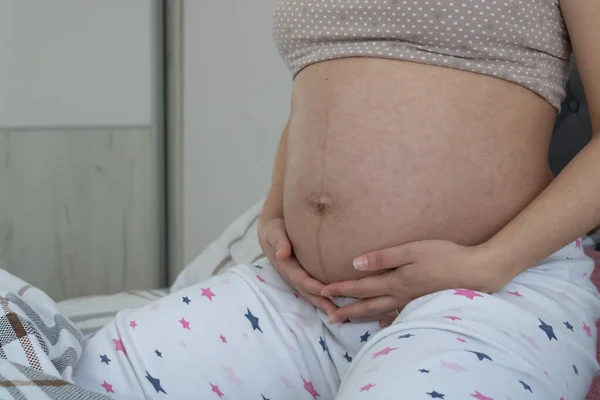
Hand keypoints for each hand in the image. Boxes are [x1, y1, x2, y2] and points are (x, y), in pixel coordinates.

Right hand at [258, 217, 336, 314]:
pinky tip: (341, 304)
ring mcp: (298, 278)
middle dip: (322, 303)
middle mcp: (293, 276)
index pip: (301, 280)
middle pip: (308, 293)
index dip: (313, 286)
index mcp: (286, 267)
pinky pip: (316, 289)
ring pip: (313, 294)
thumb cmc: (276, 230)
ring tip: (343, 316)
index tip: (328, 292)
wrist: (273, 231)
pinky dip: (326, 298)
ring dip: (326, 305)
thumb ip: (279, 241)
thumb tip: (282, 253)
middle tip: (338, 314)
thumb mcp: (274, 232)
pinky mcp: (305, 277)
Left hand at [320, 239, 509, 326]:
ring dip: (362, 317)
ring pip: (381, 312)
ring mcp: (412, 303)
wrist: (476, 272)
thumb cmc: (444, 256)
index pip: (361, 287)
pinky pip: (399, 316)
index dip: (341, 289)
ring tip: (348, 321)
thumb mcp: (411, 250)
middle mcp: (400, 296)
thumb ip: (383, 257)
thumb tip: (355, 263)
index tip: (322, 291)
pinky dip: (387, 320)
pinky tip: (382, 323)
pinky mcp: (424, 304)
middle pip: (367, 305)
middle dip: (347, 310)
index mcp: (395, 281)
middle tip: (329, 317)